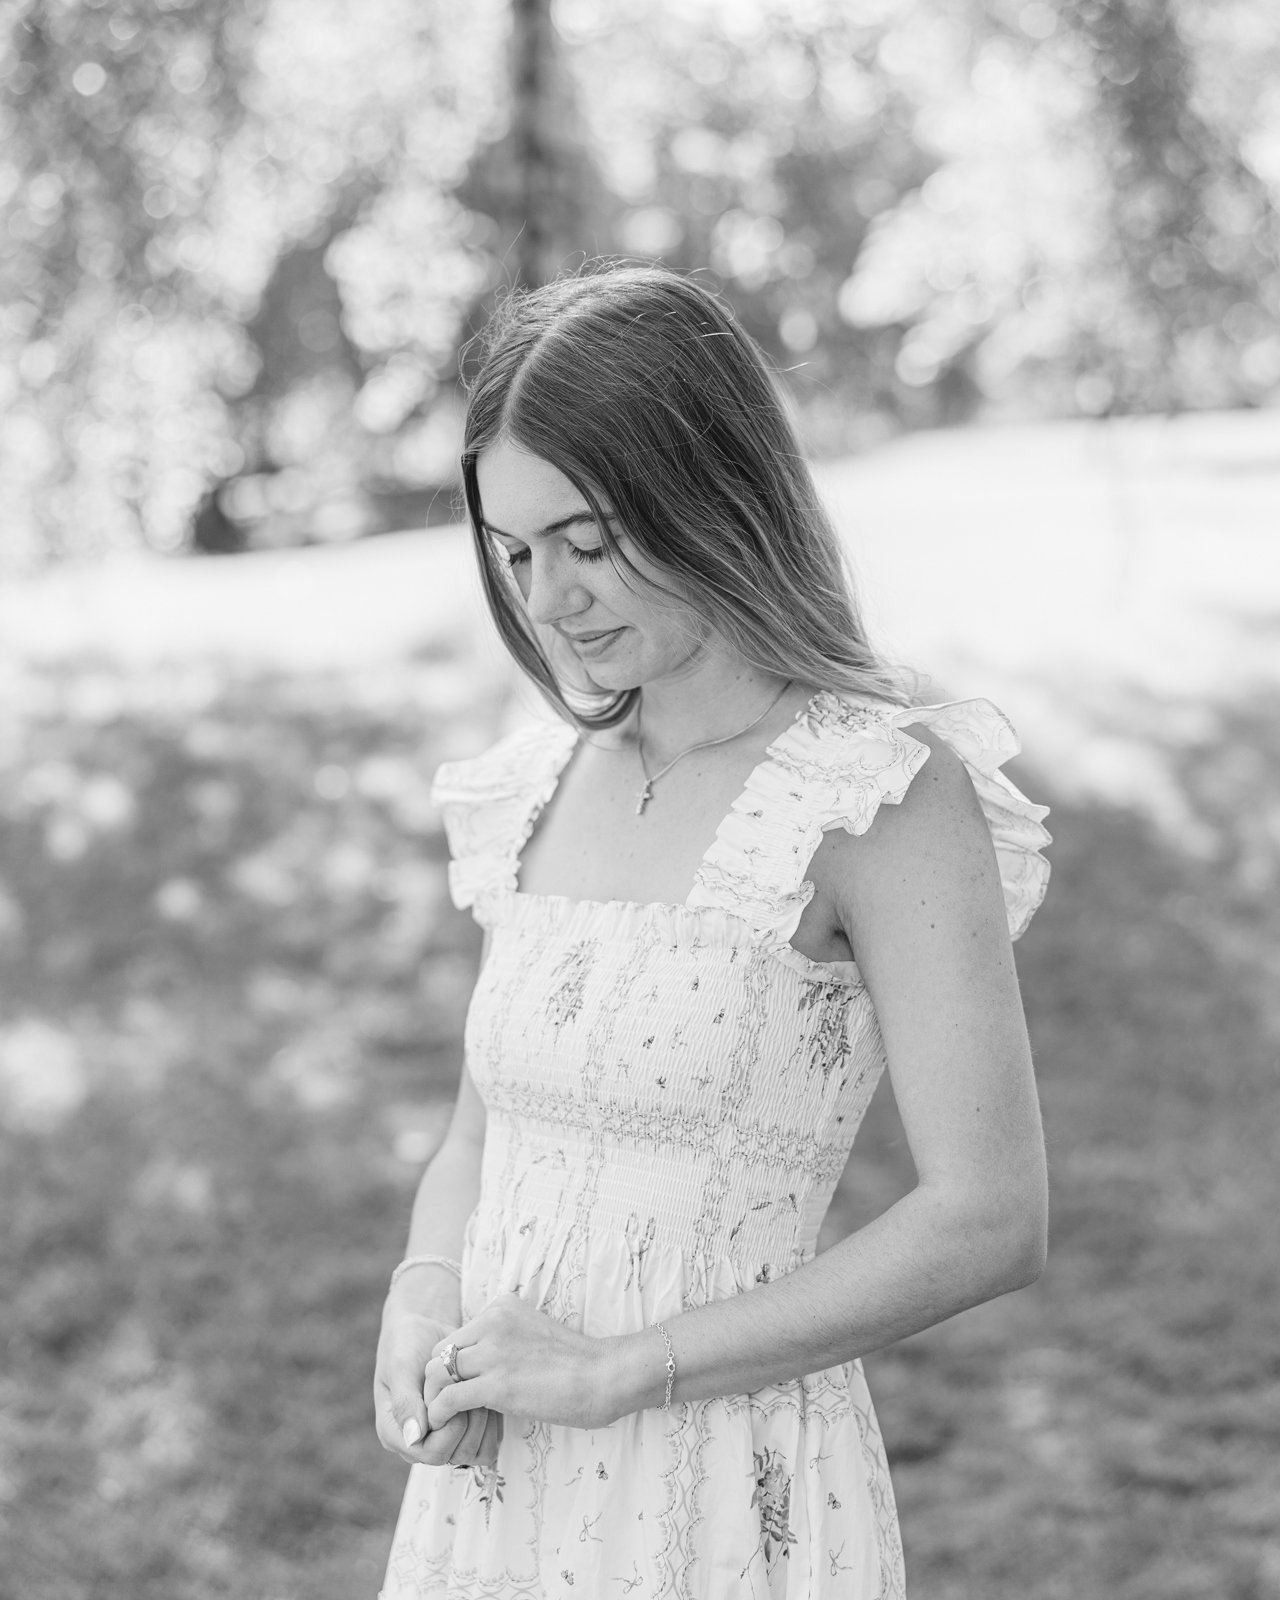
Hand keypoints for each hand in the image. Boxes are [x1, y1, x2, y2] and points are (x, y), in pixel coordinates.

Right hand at [374, 1303, 502, 1469]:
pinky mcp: (462, 1426)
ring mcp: (441, 1435)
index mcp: (396, 1433)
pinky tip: (491, 1395)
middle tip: (474, 1390)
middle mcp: (419, 1441)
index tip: (456, 1396)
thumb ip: (404, 1402)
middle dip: (470, 1424)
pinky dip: (493, 1423)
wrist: (423, 1325)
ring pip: (473, 1452)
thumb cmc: (405, 1342)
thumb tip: (413, 1439)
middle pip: (455, 1455)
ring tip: (483, 1391)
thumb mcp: (400, 1366)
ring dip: (484, 1423)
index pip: (431, 1453)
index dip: (449, 1430)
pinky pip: (485, 1442)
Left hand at [425, 1293, 614, 1433]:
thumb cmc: (577, 1363)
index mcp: (502, 1307)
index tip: (461, 1388)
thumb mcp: (534, 1334)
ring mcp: (493, 1352)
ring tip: (444, 1418)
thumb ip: (507, 1341)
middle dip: (438, 1381)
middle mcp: (492, 1322)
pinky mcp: (495, 1385)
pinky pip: (447, 1398)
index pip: (457, 1337)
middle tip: (446, 1406)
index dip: (454, 1366)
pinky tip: (447, 1425)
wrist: (604, 1375)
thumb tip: (486, 1368)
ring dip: (434, 1399)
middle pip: (440, 1352)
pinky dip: (440, 1414)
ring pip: (436, 1373)